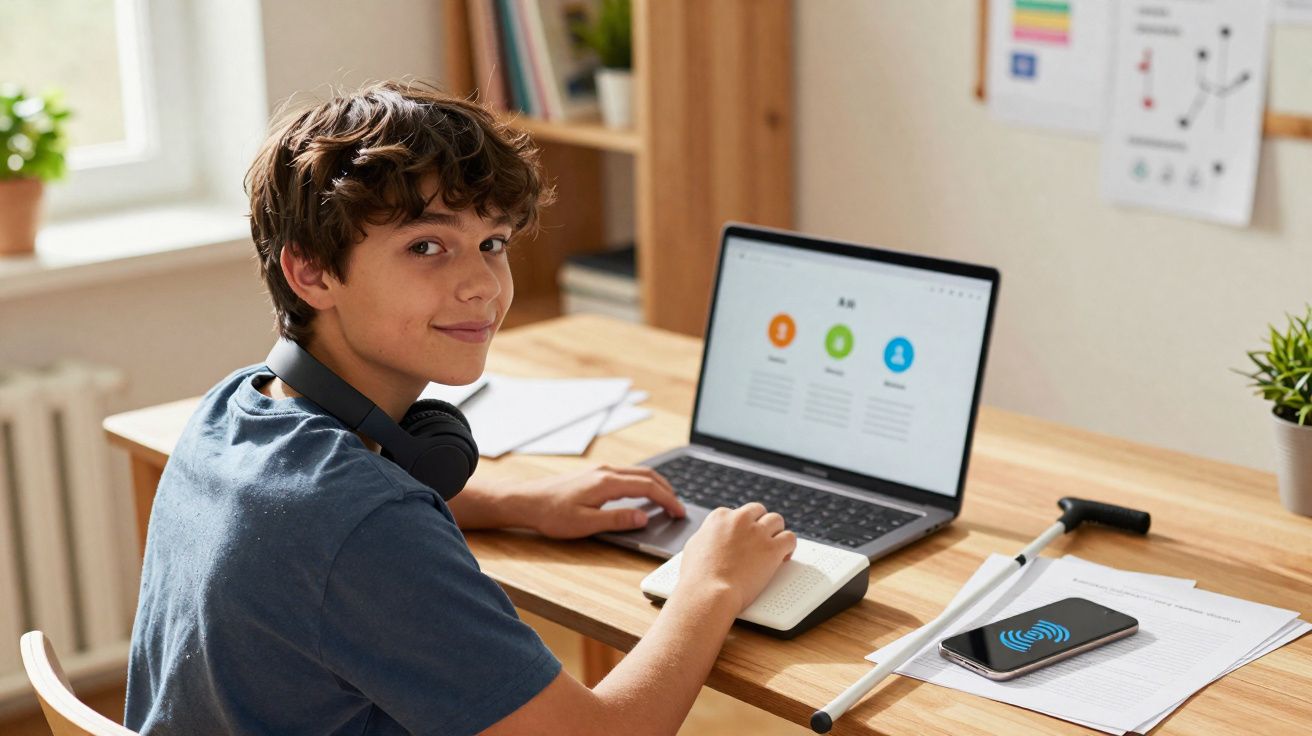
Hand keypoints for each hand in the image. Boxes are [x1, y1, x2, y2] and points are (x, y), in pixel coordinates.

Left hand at [511, 464, 686, 538]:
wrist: (526, 501)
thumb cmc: (552, 515)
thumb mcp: (586, 524)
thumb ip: (617, 520)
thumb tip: (644, 517)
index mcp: (607, 482)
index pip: (648, 487)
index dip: (668, 500)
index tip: (680, 512)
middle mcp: (606, 471)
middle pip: (647, 475)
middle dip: (667, 490)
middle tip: (678, 507)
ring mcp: (599, 470)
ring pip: (637, 472)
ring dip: (655, 484)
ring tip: (666, 499)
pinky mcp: (593, 474)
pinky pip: (626, 474)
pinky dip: (641, 482)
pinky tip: (640, 493)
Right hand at [672, 502, 795, 613]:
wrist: (708, 593)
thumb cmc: (697, 577)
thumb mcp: (694, 547)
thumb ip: (708, 536)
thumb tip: (713, 536)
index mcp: (719, 517)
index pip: (737, 513)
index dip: (743, 526)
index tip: (744, 536)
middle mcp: (739, 519)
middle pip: (758, 511)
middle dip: (760, 523)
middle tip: (761, 538)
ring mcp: (757, 533)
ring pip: (776, 520)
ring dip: (776, 532)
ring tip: (775, 545)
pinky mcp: (772, 549)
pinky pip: (789, 538)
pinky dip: (789, 546)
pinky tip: (784, 556)